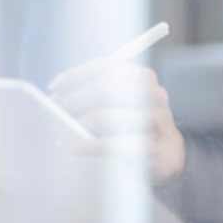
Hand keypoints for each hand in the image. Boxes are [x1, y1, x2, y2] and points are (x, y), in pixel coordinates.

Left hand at [49, 58, 186, 184]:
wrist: (168, 156)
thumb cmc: (133, 126)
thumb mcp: (120, 103)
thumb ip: (96, 93)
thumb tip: (57, 96)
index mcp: (143, 78)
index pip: (109, 67)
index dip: (78, 74)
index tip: (54, 86)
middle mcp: (155, 96)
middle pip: (112, 88)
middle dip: (78, 98)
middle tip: (58, 110)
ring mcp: (159, 124)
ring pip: (115, 117)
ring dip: (86, 123)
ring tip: (66, 131)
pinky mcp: (158, 151)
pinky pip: (121, 145)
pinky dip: (93, 145)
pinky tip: (77, 147)